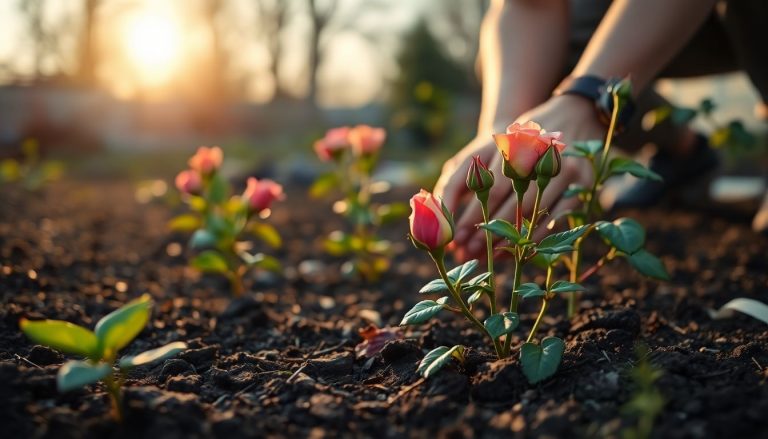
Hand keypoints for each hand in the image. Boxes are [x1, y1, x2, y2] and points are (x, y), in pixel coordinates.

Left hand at [442, 94, 604, 260]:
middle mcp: (533, 152)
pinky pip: (554, 218)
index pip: (480, 185)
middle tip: (468, 253)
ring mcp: (561, 167)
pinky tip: (517, 251)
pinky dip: (533, 237)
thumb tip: (442, 215)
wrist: (566, 117)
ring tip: (487, 257)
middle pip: (502, 201)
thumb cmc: (513, 144)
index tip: (453, 239)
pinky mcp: (581, 183)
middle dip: (482, 231)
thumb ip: (459, 179)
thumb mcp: (485, 150)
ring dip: (506, 239)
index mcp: (502, 142)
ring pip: (526, 212)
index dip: (464, 215)